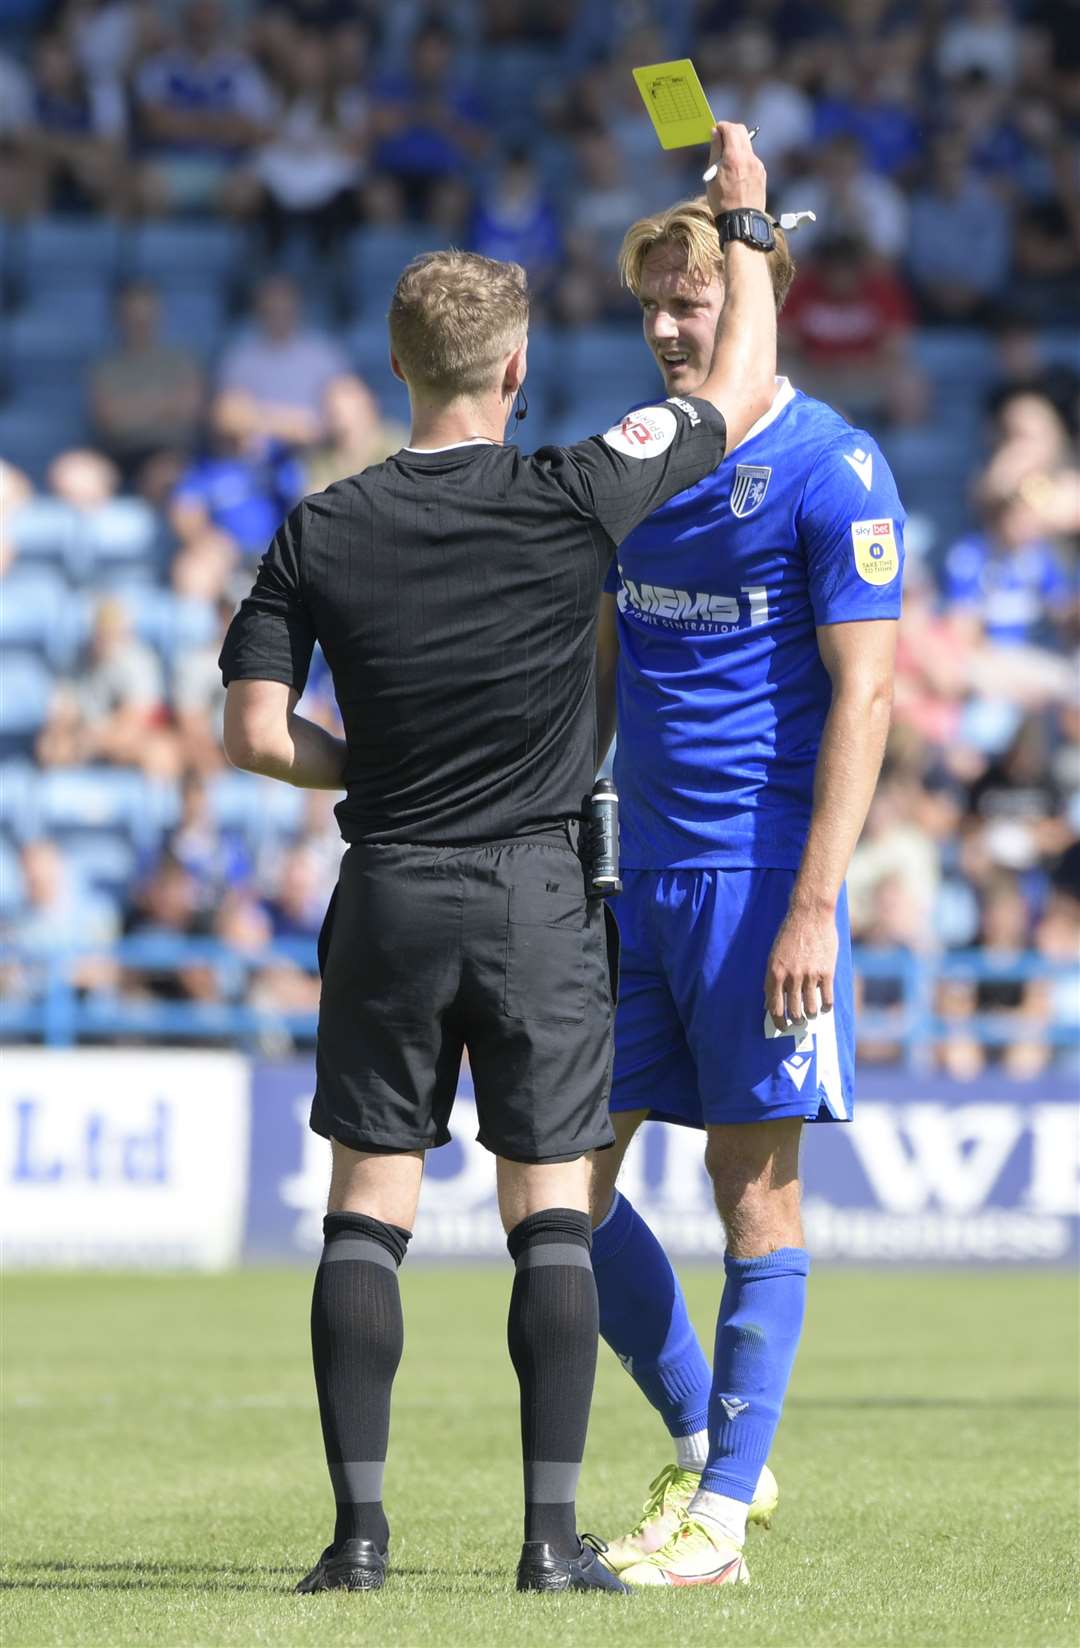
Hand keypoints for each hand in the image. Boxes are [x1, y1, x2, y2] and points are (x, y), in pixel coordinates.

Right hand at [704, 121, 766, 216]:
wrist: (742, 221)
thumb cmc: (723, 203)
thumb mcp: (712, 177)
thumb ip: (715, 152)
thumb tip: (715, 134)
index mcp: (734, 157)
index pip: (730, 129)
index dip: (721, 126)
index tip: (715, 130)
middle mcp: (749, 158)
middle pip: (742, 131)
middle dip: (731, 130)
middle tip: (721, 138)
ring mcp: (757, 165)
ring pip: (747, 144)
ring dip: (737, 145)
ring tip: (726, 160)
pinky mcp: (762, 173)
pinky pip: (752, 158)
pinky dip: (743, 157)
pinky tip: (736, 171)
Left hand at [764, 904, 837, 1024]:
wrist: (810, 914)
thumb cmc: (790, 933)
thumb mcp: (774, 954)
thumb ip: (773, 978)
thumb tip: (769, 1001)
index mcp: (774, 972)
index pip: (773, 1006)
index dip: (778, 1020)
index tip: (782, 1026)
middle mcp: (791, 976)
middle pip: (792, 1010)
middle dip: (795, 1021)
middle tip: (798, 1023)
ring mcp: (809, 975)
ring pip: (810, 1008)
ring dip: (811, 1015)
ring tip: (811, 1015)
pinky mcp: (827, 972)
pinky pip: (827, 998)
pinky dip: (826, 1007)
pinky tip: (825, 1007)